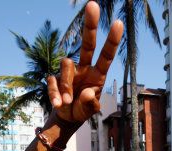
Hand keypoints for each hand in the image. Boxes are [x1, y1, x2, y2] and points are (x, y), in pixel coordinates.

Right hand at [47, 1, 122, 123]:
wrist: (67, 118)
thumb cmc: (83, 111)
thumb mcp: (90, 111)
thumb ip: (91, 104)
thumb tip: (87, 92)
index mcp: (97, 74)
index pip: (106, 56)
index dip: (112, 40)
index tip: (118, 23)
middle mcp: (84, 68)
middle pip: (87, 44)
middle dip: (90, 25)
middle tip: (92, 4)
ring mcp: (69, 72)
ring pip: (66, 65)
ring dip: (66, 86)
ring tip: (68, 102)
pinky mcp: (55, 78)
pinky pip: (53, 81)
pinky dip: (55, 94)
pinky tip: (59, 104)